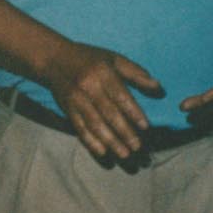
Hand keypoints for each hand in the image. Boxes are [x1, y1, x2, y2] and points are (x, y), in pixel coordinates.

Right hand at [44, 41, 160, 159]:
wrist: (53, 58)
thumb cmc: (89, 58)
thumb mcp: (114, 59)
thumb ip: (136, 73)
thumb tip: (158, 88)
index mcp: (103, 73)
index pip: (121, 96)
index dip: (133, 113)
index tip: (145, 127)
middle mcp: (88, 87)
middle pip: (109, 113)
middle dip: (124, 132)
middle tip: (138, 148)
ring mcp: (76, 99)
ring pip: (95, 124)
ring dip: (110, 141)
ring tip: (124, 155)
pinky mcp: (67, 109)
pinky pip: (79, 128)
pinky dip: (90, 141)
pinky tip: (102, 152)